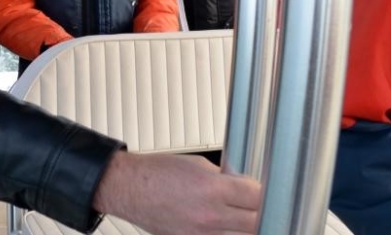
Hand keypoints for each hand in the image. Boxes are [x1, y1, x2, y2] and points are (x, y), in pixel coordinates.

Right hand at [93, 152, 259, 234]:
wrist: (128, 187)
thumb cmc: (156, 173)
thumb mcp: (197, 164)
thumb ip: (224, 177)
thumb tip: (243, 186)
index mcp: (212, 188)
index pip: (257, 196)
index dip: (262, 193)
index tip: (259, 192)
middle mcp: (209, 214)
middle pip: (256, 223)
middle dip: (258, 213)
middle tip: (254, 207)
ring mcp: (201, 234)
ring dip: (244, 227)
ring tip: (237, 217)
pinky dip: (224, 233)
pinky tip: (221, 225)